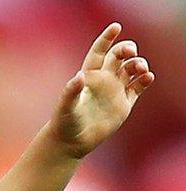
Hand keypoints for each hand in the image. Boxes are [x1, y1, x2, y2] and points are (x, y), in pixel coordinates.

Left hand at [48, 22, 154, 158]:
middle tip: (131, 51)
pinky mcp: (124, 104)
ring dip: (138, 64)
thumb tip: (79, 76)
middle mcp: (103, 80)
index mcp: (89, 75)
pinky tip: (147, 77)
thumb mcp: (65, 106)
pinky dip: (145, 80)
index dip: (107, 38)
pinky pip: (138, 87)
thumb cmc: (64, 122)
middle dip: (127, 49)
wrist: (71, 142)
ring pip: (131, 69)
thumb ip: (71, 91)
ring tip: (140, 68)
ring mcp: (115, 91)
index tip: (116, 27)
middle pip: (119, 56)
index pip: (100, 52)